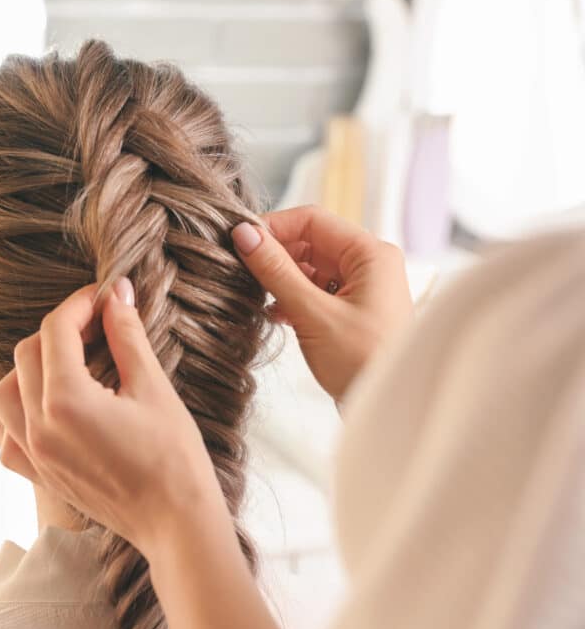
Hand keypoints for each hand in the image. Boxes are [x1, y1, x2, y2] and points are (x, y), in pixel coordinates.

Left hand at [0, 280, 225, 557]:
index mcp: (65, 401)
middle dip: (59, 330)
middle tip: (96, 324)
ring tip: (70, 363)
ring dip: (31, 368)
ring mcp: (34, 455)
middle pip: (27, 354)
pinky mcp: (39, 476)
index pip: (55, 330)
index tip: (103, 297)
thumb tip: (116, 294)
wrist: (176, 523)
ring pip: (5, 392)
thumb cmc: (174, 458)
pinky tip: (52, 408)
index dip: (79, 304)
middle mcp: (38, 427)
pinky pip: (8, 436)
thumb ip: (127, 335)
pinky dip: (20, 414)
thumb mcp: (153, 387)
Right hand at [232, 205, 412, 401]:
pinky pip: (316, 290)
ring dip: (282, 279)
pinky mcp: (353, 310)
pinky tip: (276, 314)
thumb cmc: (363, 362)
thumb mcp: (312, 314)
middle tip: (242, 272)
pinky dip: (293, 297)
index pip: (312, 220)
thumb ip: (276, 271)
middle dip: (275, 255)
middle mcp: (369, 264)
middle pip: (310, 242)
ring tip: (257, 296)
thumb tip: (244, 234)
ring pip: (310, 267)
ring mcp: (363, 287)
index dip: (273, 228)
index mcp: (370, 254)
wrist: (389, 408)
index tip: (239, 242)